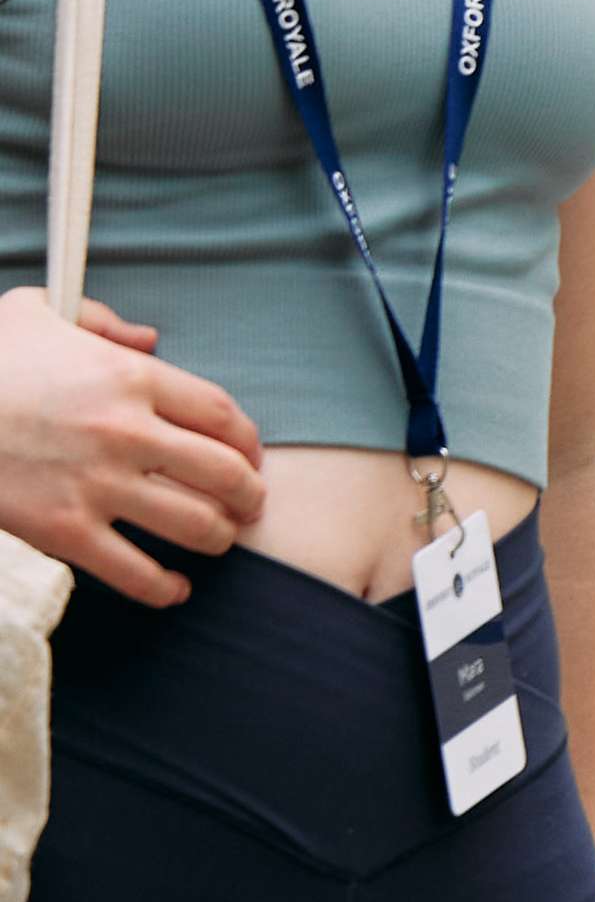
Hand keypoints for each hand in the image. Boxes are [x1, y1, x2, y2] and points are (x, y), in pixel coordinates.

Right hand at [0, 289, 266, 607]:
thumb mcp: (37, 312)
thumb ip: (99, 319)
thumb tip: (149, 339)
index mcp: (130, 377)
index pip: (222, 414)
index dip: (248, 441)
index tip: (251, 456)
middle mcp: (127, 431)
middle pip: (224, 472)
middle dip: (249, 495)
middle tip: (250, 505)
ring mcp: (98, 484)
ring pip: (194, 524)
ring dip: (219, 538)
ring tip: (218, 540)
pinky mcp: (64, 531)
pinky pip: (134, 572)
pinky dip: (164, 588)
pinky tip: (175, 589)